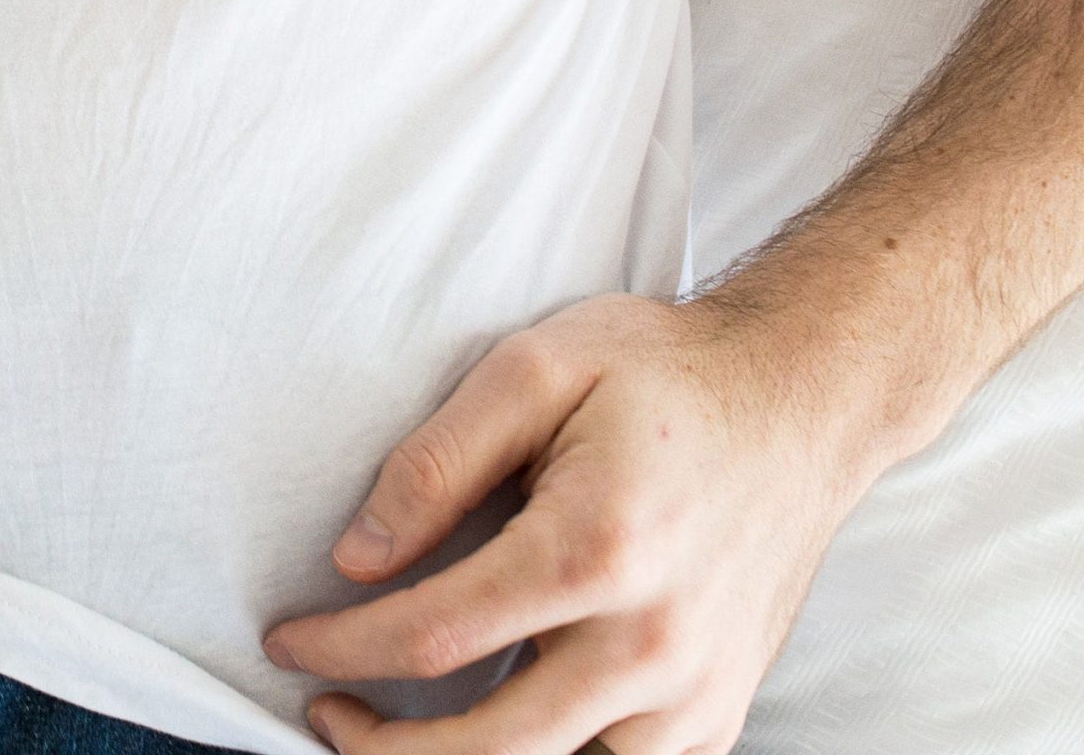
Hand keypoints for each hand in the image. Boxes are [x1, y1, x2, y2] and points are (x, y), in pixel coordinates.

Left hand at [261, 293, 888, 754]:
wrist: (797, 403)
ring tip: (388, 730)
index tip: (286, 643)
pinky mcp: (717, 716)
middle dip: (382, 747)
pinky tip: (490, 729)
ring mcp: (694, 694)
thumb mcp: (533, 366)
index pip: (434, 635)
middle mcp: (652, 643)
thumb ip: (435, 461)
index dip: (341, 648)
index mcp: (594, 548)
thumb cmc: (658, 371)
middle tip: (321, 710)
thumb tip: (356, 558)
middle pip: (488, 749)